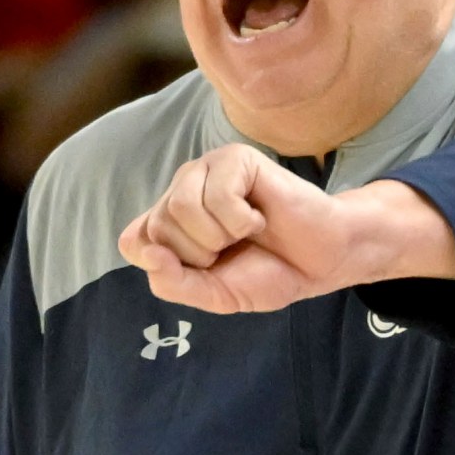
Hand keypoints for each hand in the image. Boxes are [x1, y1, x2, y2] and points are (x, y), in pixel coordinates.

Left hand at [118, 144, 454, 313]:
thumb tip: (150, 255)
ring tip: (245, 231)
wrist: (322, 262)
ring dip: (220, 236)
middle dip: (200, 254)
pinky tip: (260, 216)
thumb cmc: (268, 272)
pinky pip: (217, 196)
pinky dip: (242, 220)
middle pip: (158, 228)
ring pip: (180, 208)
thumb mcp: (212, 295)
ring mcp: (207, 170)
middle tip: (232, 249)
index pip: (133, 241)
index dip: (166, 264)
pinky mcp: (236, 159)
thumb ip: (173, 283)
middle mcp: (181, 190)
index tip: (205, 268)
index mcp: (168, 221)